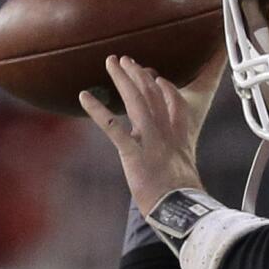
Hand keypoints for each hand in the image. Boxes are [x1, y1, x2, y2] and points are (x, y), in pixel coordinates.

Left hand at [79, 53, 224, 216]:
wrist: (180, 209)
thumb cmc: (183, 199)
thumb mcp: (185, 176)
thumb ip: (178, 166)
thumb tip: (174, 172)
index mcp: (180, 138)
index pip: (176, 105)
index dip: (166, 89)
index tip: (157, 77)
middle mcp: (166, 133)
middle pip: (153, 96)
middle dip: (140, 75)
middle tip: (126, 59)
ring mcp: (150, 140)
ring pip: (136, 102)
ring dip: (123, 80)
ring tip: (111, 62)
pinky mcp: (133, 152)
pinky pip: (112, 126)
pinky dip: (97, 110)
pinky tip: (83, 96)